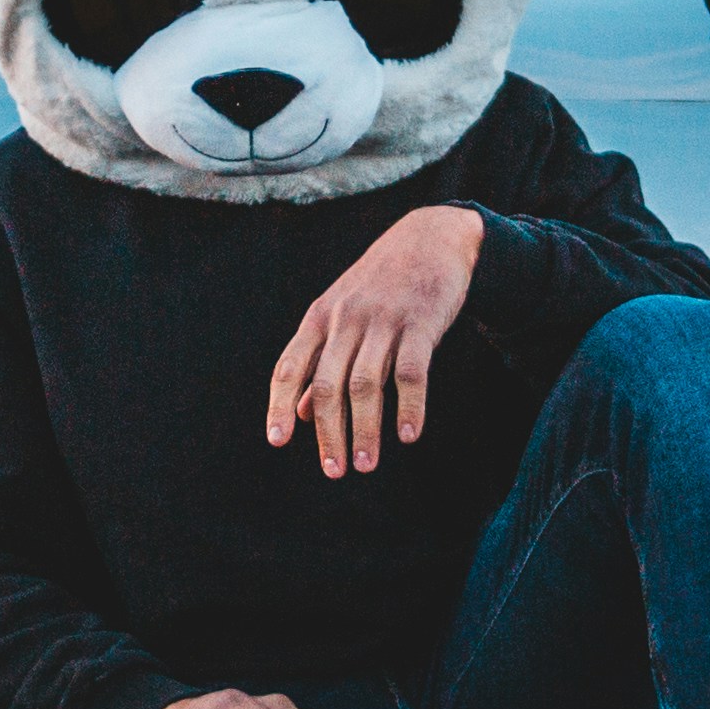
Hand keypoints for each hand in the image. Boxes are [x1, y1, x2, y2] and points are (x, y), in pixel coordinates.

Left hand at [267, 205, 482, 478]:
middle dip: (328, 432)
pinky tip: (409, 435)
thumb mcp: (341, 314)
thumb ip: (319, 361)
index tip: (277, 441)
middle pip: (327, 384)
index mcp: (320, 317)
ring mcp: (383, 320)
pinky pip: (412, 371)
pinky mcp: (421, 322)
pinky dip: (409, 406)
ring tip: (365, 465)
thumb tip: (298, 414)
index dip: (280, 405)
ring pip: (366, 383)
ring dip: (364, 429)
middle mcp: (345, 319)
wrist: (431, 237)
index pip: (289, 366)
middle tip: (334, 471)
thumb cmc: (381, 283)